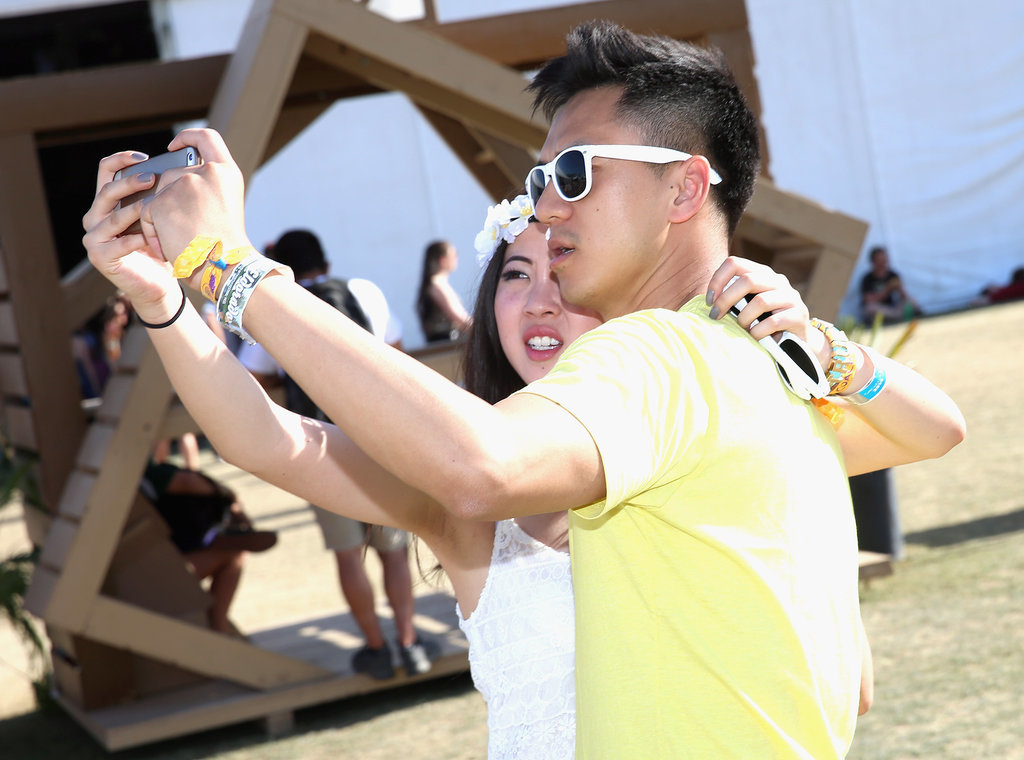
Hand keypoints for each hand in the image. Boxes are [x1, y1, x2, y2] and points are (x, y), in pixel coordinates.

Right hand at [82, 151, 180, 320]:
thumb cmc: (160, 247)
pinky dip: (137, 239)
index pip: (105, 171)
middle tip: (153, 179)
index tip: (145, 156)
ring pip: (112, 216)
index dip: (122, 159)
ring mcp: (94, 238)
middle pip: (107, 191)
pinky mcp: (100, 257)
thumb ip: (155, 196)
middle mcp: (94, 217)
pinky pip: (119, 244)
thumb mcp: (157, 216)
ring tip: (154, 206)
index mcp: (106, 203)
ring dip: (135, 210)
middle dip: (130, 183)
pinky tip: (151, 236)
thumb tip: (175, 170)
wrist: (160, 284)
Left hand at [141, 128, 250, 279]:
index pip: (206, 138)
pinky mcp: (160, 203)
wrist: (224, 268)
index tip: (175, 148)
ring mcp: (181, 186)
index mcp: (226, 172)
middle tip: (184, 226)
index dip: (188, 138)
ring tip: (178, 239)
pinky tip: (168, 245)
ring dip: (161, 216)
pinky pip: (145, 212)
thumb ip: (207, 186)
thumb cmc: (227, 246)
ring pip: (156, 194)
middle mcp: (205, 173)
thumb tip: (173, 179)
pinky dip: (152, 231)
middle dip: (169, 198)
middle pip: (172, 173)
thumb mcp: (226, 206)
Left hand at [705, 256, 810, 342]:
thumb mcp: (747, 305)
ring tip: (742, 329)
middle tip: (715, 316)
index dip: (718, 279)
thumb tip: (706, 300)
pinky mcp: (798, 316)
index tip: (709, 300)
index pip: (734, 263)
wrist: (797, 342)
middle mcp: (778, 281)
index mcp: (762, 274)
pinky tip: (754, 337)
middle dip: (726, 300)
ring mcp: (791, 297)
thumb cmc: (764, 322)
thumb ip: (733, 297)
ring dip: (744, 319)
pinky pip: (773, 322)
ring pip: (761, 301)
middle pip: (748, 280)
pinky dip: (758, 332)